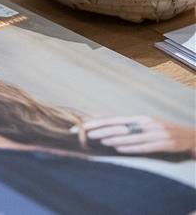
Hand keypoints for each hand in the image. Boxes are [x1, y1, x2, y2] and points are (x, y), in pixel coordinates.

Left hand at [71, 116, 195, 155]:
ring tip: (97, 139)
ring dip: (112, 138)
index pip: (114, 120)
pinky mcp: (166, 144)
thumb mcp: (148, 127)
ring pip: (130, 136)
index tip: (81, 126)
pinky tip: (118, 148)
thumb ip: (131, 128)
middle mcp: (148, 124)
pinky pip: (145, 146)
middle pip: (119, 127)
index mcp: (141, 119)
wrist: (194, 138)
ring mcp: (157, 133)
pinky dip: (130, 147)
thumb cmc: (166, 133)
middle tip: (83, 133)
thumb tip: (108, 130)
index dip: (97, 122)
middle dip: (100, 129)